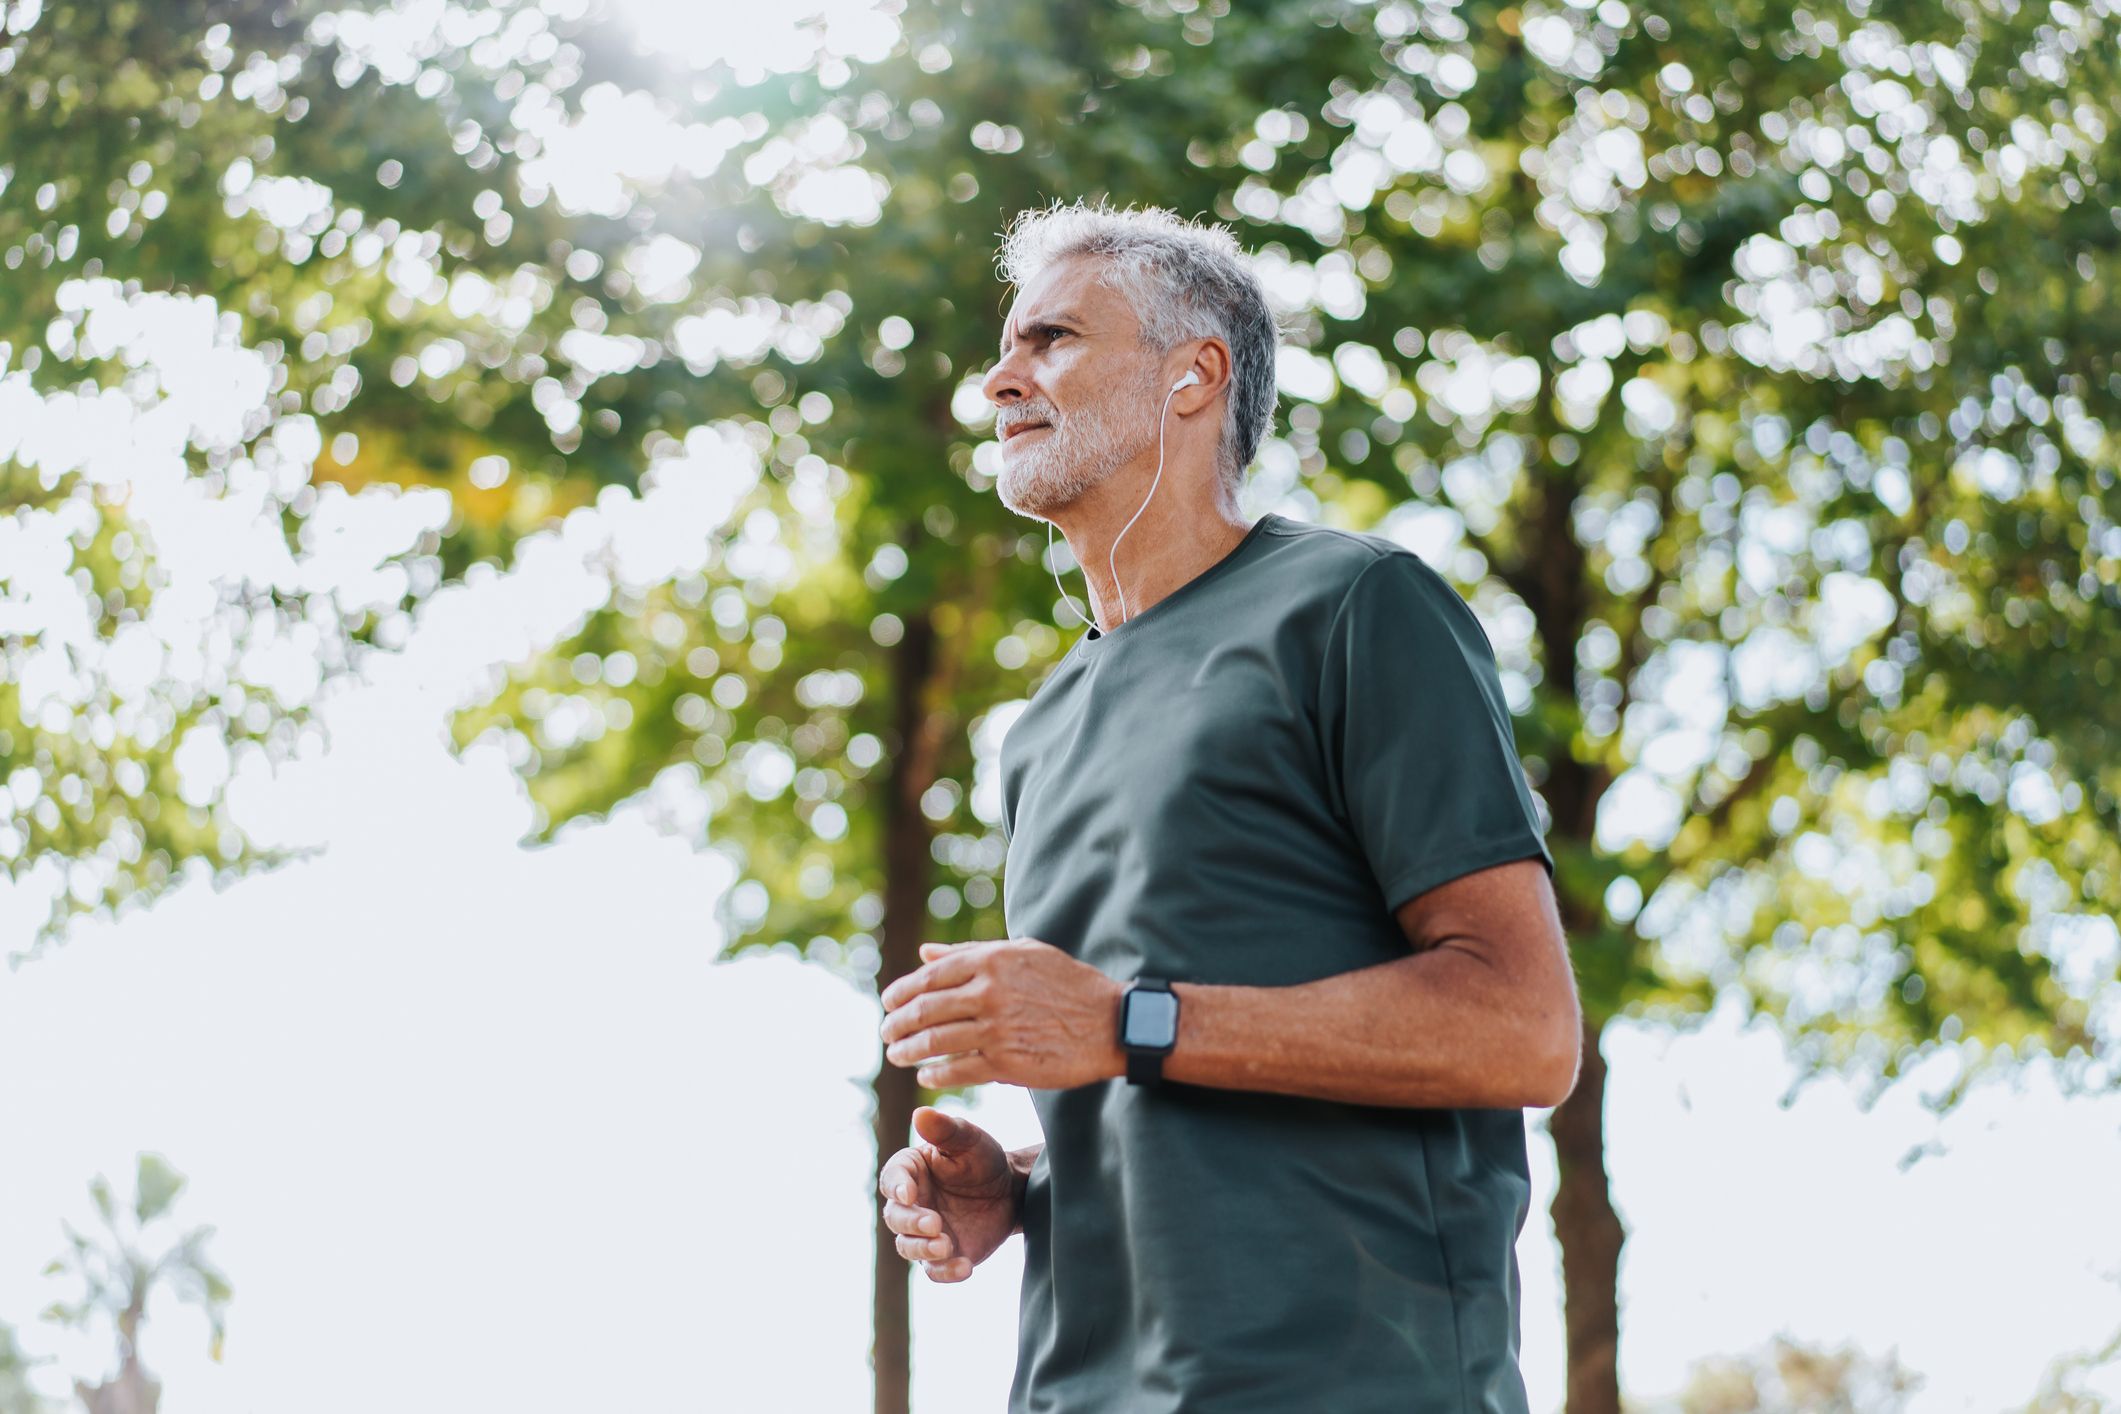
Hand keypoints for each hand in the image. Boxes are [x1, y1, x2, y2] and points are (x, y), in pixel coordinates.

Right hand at [878, 1107, 1017, 1282]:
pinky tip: (966, 1267)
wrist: (1010, 1190)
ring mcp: (924, 1232)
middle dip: (912, 1223)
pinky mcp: (942, 1255)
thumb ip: (945, 1130)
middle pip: (896, 1218)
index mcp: (910, 1171)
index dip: (897, 1187)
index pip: (892, 1178)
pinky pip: (935, 1271)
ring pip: (908, 1247)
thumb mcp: (969, 1140)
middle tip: (935, 1223)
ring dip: (923, 1249)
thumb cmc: (983, 1158)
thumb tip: (920, 1113)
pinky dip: (946, 1272)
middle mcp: (911, 1204)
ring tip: (946, 1245)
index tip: (909, 1193)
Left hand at [880, 939, 1123, 1089]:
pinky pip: (957, 1070)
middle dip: (897, 1024)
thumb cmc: (1067, 983)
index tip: (888, 1003)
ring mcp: (997, 1030)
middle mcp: (989, 992)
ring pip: (934, 1042)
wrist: (1111, 1024)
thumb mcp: (1022, 953)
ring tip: (896, 1055)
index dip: (901, 992)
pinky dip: (934, 1074)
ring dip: (907, 1050)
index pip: (928, 977)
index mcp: (991, 961)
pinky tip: (926, 1075)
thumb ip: (970, 952)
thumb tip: (925, 952)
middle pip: (924, 1010)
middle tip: (885, 1032)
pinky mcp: (1006, 1064)